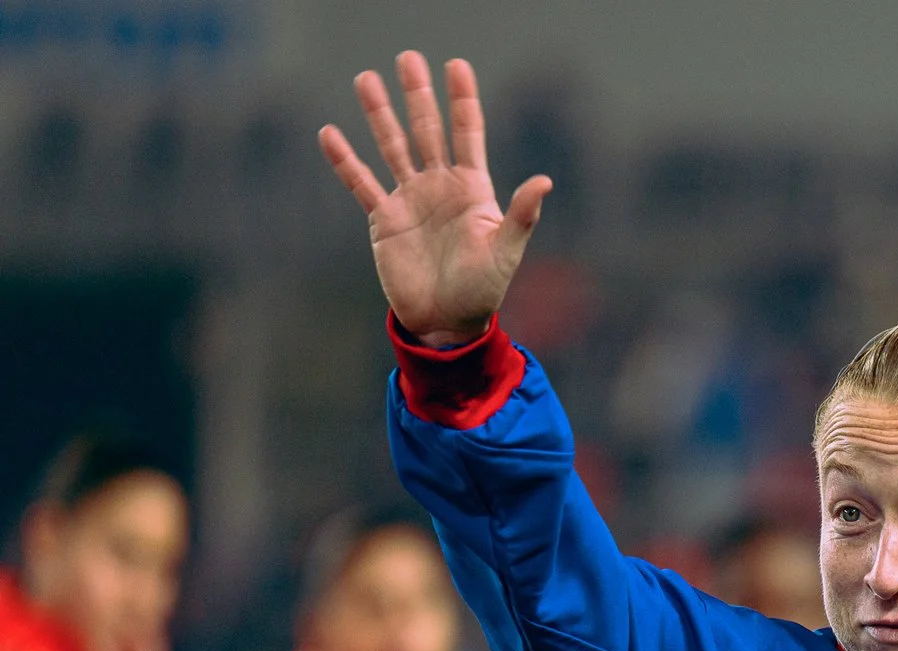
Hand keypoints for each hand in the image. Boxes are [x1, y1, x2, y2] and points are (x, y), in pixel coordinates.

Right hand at [318, 53, 549, 345]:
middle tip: (408, 58)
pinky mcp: (384, 219)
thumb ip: (522, 215)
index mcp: (473, 189)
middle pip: (427, 131)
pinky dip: (345, 160)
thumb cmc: (484, 290)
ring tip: (365, 79)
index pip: (467, 134)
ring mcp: (410, 200)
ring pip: (392, 147)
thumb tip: (545, 181)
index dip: (463, 101)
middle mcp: (440, 187)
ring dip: (379, 115)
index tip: (456, 66)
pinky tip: (330, 134)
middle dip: (418, 95)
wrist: (448, 322)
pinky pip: (361, 183)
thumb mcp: (506, 251)